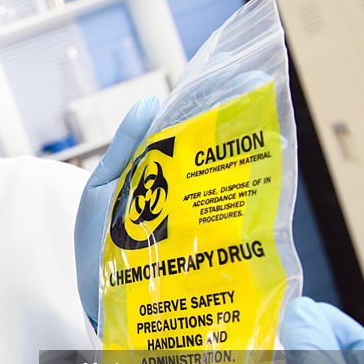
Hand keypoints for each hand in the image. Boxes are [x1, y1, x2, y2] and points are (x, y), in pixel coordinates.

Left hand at [75, 65, 274, 328]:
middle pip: (217, 143)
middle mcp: (185, 188)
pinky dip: (255, 188)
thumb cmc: (95, 243)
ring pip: (234, 173)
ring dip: (254, 142)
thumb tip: (151, 101)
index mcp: (158, 170)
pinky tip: (266, 164)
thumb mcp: (102, 188)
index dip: (212, 96)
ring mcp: (200, 213)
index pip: (189, 124)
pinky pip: (238, 211)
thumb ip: (125, 148)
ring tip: (267, 112)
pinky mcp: (211, 242)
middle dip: (240, 110)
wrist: (95, 297)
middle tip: (258, 81)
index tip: (233, 66)